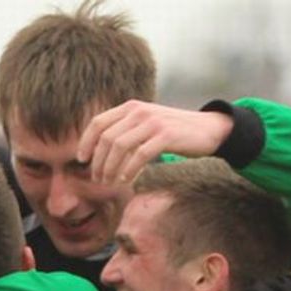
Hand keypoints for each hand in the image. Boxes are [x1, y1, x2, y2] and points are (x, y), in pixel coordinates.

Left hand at [77, 100, 232, 184]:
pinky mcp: (166, 135)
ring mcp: (153, 122)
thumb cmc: (172, 133)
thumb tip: (98, 153)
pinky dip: (129, 170)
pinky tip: (126, 180)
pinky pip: (139, 155)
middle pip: (106, 138)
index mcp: (131, 107)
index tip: (82, 161)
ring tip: (109, 183)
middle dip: (98, 162)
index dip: (86, 142)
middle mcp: (140, 111)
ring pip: (120, 147)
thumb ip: (124, 132)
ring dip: (110, 168)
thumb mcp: (145, 126)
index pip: (98, 123)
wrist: (208, 129)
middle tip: (98, 180)